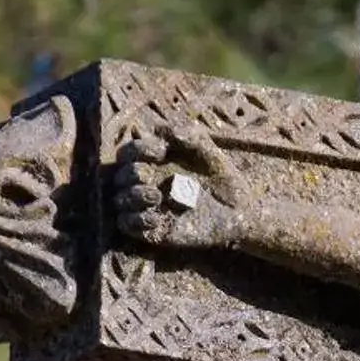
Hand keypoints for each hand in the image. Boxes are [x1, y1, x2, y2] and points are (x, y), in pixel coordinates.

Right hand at [113, 123, 245, 249]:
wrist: (240, 210)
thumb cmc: (223, 176)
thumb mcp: (207, 150)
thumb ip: (186, 134)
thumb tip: (158, 130)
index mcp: (154, 163)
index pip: (129, 153)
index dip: (138, 149)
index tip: (161, 150)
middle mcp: (147, 184)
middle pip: (120, 177)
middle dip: (131, 174)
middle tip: (149, 176)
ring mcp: (149, 208)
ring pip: (120, 201)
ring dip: (132, 197)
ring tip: (156, 197)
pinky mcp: (154, 230)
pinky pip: (128, 226)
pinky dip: (136, 221)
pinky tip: (155, 218)